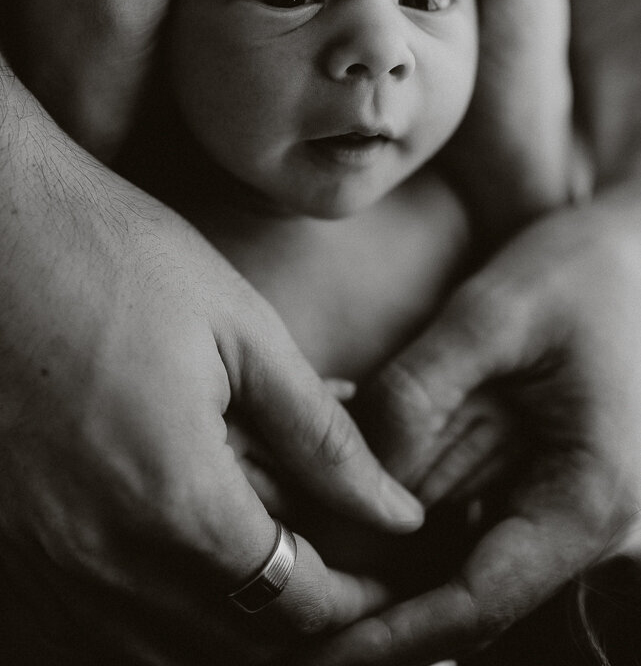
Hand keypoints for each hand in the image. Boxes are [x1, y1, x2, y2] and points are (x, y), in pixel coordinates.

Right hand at [0, 5, 422, 663]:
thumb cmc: (114, 255)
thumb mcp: (241, 330)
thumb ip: (323, 436)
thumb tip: (397, 510)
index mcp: (175, 499)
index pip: (293, 602)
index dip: (357, 598)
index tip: (389, 569)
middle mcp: (102, 555)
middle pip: (233, 644)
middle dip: (305, 617)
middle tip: (349, 567)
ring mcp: (45, 555)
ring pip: (163, 649)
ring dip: (235, 622)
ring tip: (281, 561)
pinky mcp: (11, 537)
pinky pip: (97, 619)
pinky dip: (163, 609)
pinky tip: (191, 551)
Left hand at [300, 187, 640, 664]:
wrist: (630, 250)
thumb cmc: (581, 273)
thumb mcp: (497, 315)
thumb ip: (421, 390)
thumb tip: (355, 470)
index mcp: (588, 497)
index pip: (479, 600)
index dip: (391, 635)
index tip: (317, 654)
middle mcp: (576, 519)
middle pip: (450, 582)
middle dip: (359, 585)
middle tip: (272, 583)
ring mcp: (552, 500)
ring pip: (445, 549)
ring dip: (366, 540)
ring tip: (282, 522)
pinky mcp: (528, 473)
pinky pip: (453, 505)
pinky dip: (392, 495)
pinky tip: (331, 477)